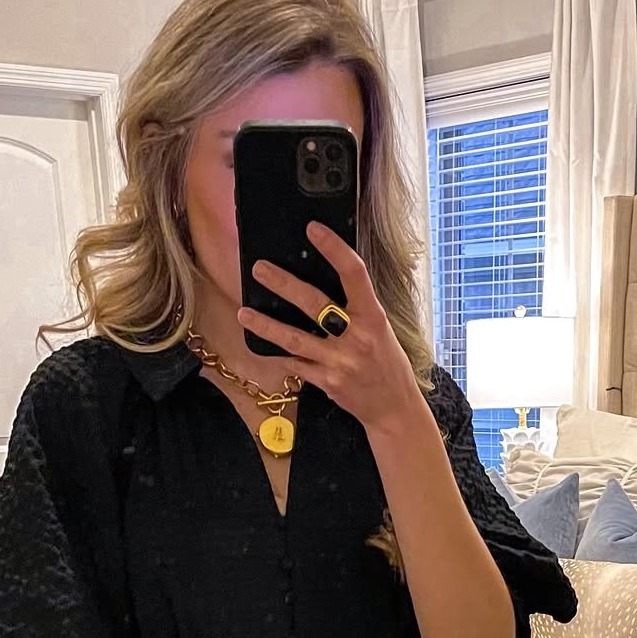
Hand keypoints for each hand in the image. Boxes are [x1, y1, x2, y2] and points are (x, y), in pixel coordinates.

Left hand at [237, 221, 424, 434]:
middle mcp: (356, 338)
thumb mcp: (380, 329)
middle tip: (260, 269)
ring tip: (243, 313)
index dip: (334, 249)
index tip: (313, 229)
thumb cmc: (386, 363)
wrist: (393, 407)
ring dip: (267, 326)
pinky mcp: (327, 382)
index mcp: (373, 317)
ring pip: (295, 339)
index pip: (354, 274)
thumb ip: (356, 307)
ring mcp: (339, 362)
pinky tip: (260, 344)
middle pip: (315, 304)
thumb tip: (328, 275)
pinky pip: (296, 364)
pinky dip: (278, 353)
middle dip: (284, 285)